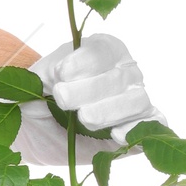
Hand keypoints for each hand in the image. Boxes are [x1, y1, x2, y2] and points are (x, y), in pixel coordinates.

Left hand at [16, 31, 158, 168]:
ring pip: (137, 101)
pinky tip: (116, 135)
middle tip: (62, 98)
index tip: (60, 74)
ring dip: (109, 110)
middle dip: (89, 89)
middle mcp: (124, 72)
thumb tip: (63, 72)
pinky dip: (138, 129)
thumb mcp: (33, 80)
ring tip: (84, 118)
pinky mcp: (138, 130)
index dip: (84, 62)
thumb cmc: (37, 97)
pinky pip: (152, 126)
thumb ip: (47, 72)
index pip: (103, 50)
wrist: (35, 132)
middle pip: (120, 77)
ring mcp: (134, 101)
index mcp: (102, 51)